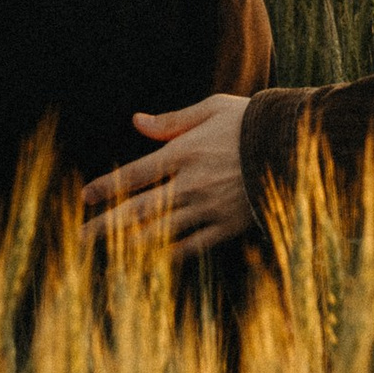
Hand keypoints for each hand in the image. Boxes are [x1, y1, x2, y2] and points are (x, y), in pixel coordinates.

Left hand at [82, 95, 253, 255]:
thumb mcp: (211, 109)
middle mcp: (190, 184)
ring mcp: (208, 207)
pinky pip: (193, 245)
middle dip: (107, 224)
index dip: (107, 187)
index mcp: (183, 152)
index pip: (134, 174)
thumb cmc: (250, 121)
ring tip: (109, 254)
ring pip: (161, 231)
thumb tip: (136, 121)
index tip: (85, 197)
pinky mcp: (227, 224)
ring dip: (131, 244)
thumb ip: (172, 120)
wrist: (293, 146)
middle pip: (139, 208)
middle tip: (80, 237)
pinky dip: (170, 254)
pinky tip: (153, 263)